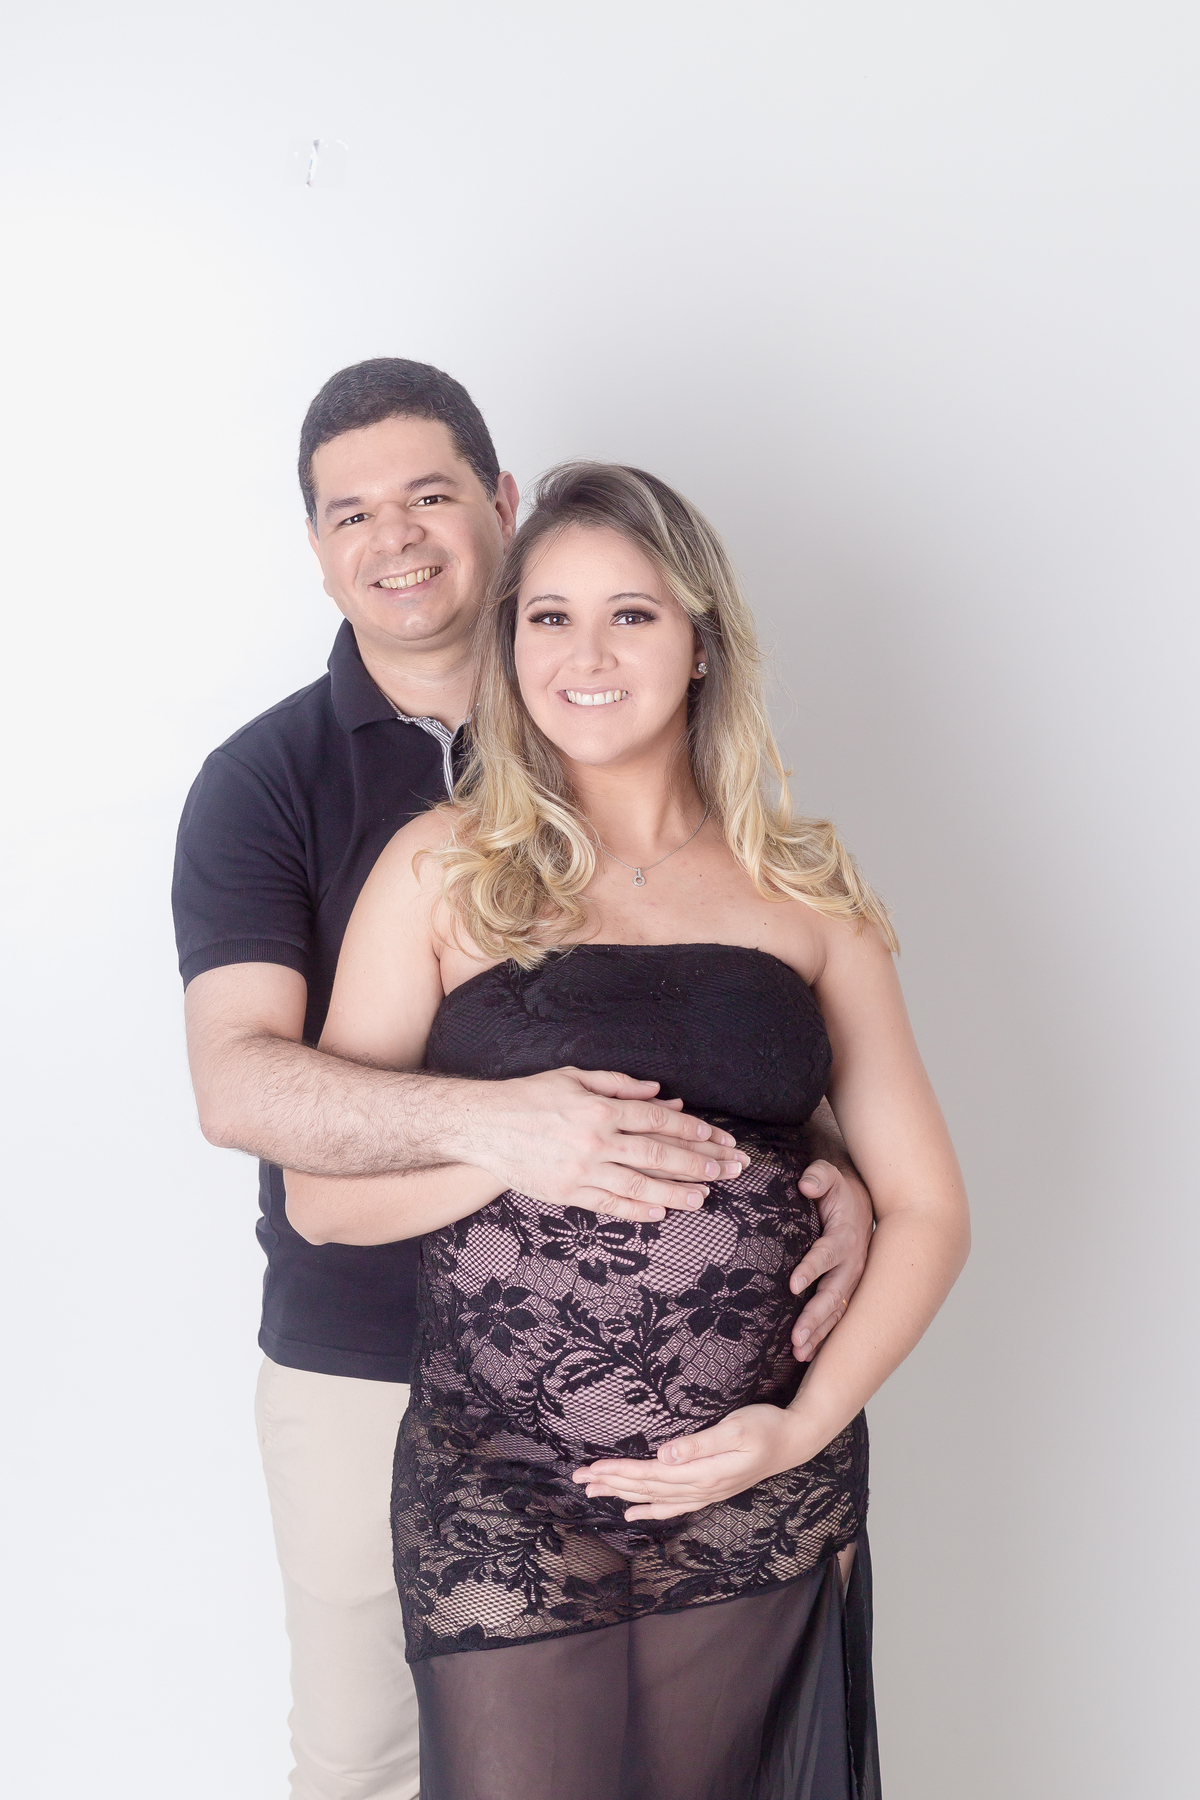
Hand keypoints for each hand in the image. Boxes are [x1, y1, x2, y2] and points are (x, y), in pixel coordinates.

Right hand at [469, 1067, 749, 1222]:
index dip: (693, 1131)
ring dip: (677, 1191)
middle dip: (699, 1163)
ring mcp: (581, 1169)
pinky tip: (661, 1212)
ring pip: (639, 1184)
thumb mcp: (575, 1077)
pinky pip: (608, 1205)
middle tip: (730, 1170)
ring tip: (705, 1197)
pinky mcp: (566, 1192)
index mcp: (600, 1107)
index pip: (657, 1120)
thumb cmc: (529, 1096)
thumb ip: (620, 1085)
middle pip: (658, 1154)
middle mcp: (595, 1139)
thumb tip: (661, 1094)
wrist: (482, 1125)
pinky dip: (636, 1210)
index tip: (720, 1140)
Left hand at [572, 1404, 810, 1520]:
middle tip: (578, 1479)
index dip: (619, 1471)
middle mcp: (701, 1488)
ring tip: (593, 1492)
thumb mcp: (735, 1428)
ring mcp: (706, 1493)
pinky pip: (673, 1506)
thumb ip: (700, 1444)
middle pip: (646, 1488)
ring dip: (623, 1495)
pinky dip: (650, 1510)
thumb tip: (665, 1455)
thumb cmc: (765, 1427)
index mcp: (703, 1472)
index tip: (591, 1467)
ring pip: (655, 1498)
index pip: (650, 1473)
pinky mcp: (710, 1490)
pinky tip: (633, 1513)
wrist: (794, 1441)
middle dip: (611, 1483)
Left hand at [788, 1158, 872, 1361]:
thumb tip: (806, 1184)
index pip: (826, 1254)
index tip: (793, 1284)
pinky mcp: (846, 1290)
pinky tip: (806, 1355)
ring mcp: (851, 1280)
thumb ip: (817, 1176)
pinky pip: (836, 1317)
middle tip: (795, 1338)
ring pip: (836, 1312)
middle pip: (833, 1294)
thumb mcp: (827, 1175)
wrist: (859, 1200)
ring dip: (818, 1334)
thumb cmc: (837, 1189)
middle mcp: (852, 1263)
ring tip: (798, 1354)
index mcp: (845, 1236)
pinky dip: (823, 1336)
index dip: (811, 1268)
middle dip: (815, 1318)